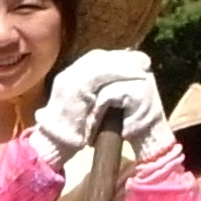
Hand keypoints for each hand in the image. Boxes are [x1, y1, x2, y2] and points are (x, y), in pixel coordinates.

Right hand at [30, 48, 158, 162]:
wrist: (55, 142)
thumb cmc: (73, 129)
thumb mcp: (86, 105)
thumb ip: (97, 92)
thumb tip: (119, 82)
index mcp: (71, 76)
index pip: (95, 59)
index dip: (117, 57)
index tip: (136, 59)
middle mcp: (69, 74)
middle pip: (98, 57)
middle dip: (124, 57)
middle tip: (144, 61)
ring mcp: (70, 80)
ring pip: (100, 63)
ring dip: (125, 64)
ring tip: (143, 66)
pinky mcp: (75, 88)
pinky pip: (100, 74)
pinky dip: (119, 73)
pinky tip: (135, 75)